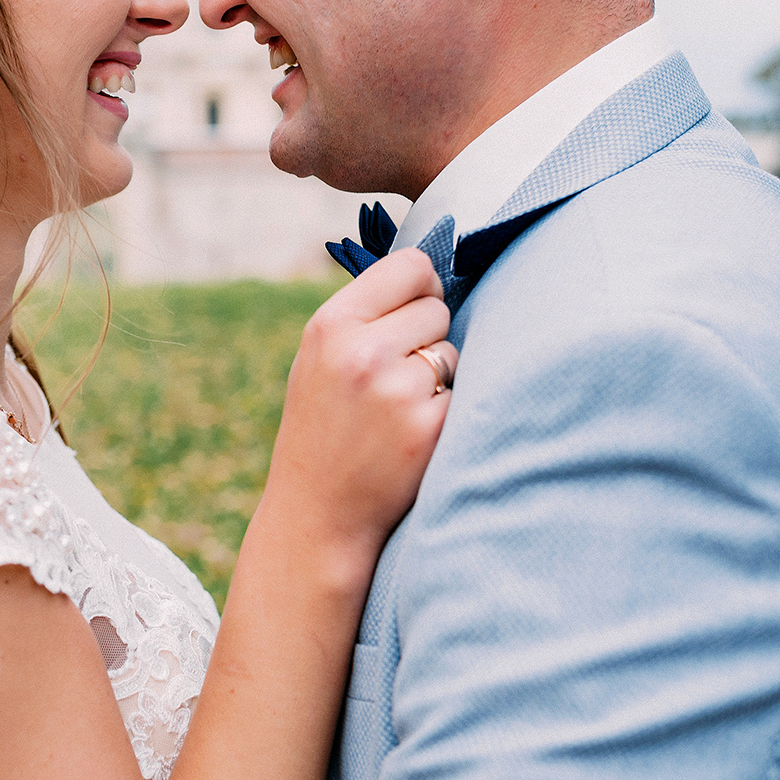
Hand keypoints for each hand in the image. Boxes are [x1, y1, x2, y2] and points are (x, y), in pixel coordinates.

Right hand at [267, 246, 454, 558]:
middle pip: (436, 308)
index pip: (411, 266)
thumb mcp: (320, 358)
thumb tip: (432, 274)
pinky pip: (462, 392)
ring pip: (451, 351)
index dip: (421, 288)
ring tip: (397, 409)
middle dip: (426, 337)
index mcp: (331, 325)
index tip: (414, 311)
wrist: (318, 513)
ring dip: (438, 376)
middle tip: (394, 377)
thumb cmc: (322, 428)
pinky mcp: (428, 427)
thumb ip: (364, 315)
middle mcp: (362, 352)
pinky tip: (412, 435)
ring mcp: (397, 391)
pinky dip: (446, 411)